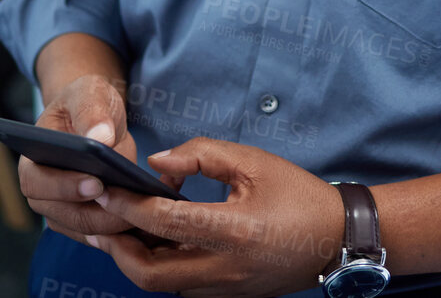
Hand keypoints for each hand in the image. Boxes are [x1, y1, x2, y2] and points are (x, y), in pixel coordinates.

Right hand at [18, 74, 144, 244]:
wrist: (98, 120)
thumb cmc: (87, 104)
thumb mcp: (89, 94)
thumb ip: (91, 112)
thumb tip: (99, 137)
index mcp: (32, 161)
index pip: (37, 183)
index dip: (64, 187)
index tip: (97, 183)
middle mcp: (42, 193)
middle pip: (66, 215)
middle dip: (101, 212)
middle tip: (134, 202)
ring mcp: (62, 212)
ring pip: (89, 230)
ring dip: (117, 223)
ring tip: (149, 210)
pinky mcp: (85, 223)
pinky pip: (104, 235)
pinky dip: (126, 230)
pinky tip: (150, 218)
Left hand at [90, 139, 343, 297]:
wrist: (337, 239)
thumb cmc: (297, 194)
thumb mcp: (252, 162)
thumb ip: (201, 156)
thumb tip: (157, 165)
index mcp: (234, 231)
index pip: (163, 222)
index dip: (127, 206)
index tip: (105, 189)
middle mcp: (226, 269)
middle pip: (149, 274)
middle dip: (117, 248)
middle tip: (103, 221)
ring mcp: (226, 290)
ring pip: (162, 286)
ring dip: (137, 259)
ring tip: (125, 227)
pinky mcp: (228, 297)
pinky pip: (182, 286)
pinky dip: (161, 266)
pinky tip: (158, 239)